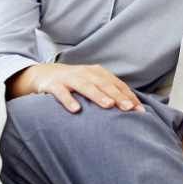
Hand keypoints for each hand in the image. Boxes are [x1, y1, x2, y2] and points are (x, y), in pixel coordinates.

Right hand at [8, 63, 143, 113]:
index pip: (116, 85)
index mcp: (98, 73)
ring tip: (108, 105)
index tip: (139, 110)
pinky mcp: (52, 85)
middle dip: (117, 96)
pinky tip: (75, 109)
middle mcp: (85, 73)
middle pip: (104, 85)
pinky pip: (61, 93)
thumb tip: (132, 109)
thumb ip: (108, 93)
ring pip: (85, 86)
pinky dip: (68, 100)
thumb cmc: (74, 83)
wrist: (42, 74)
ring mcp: (68, 78)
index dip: (128, 96)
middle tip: (128, 108)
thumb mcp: (92, 84)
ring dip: (97, 95)